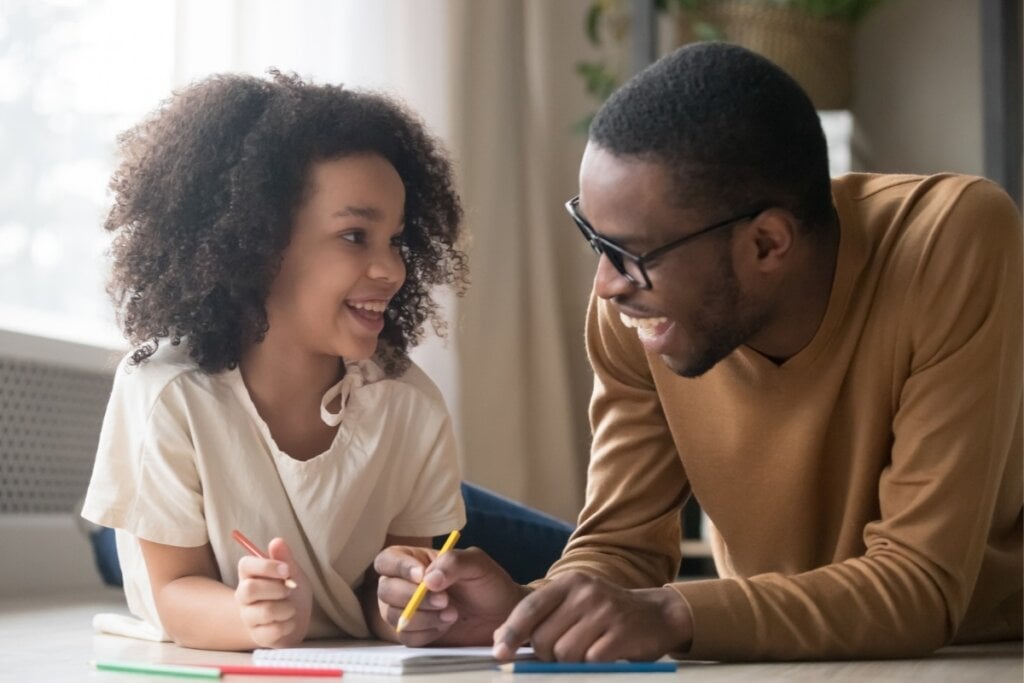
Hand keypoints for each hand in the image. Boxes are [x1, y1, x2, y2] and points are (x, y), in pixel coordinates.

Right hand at [235, 537, 311, 647]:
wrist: (298, 618)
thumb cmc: (292, 590)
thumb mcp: (292, 572)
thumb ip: (285, 558)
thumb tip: (277, 541)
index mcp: (250, 575)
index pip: (245, 565)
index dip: (266, 566)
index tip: (287, 570)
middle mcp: (243, 596)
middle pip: (249, 589)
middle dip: (277, 589)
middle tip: (289, 589)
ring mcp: (248, 617)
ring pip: (265, 611)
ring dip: (287, 608)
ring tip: (290, 607)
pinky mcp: (258, 636)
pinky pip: (273, 630)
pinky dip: (289, 625)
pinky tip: (289, 622)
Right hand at [374, 545, 529, 646]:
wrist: (501, 615)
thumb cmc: (488, 583)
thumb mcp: (477, 563)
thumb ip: (453, 562)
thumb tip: (427, 580)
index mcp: (415, 560)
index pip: (388, 560)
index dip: (399, 568)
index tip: (422, 576)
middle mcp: (405, 585)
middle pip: (385, 590)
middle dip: (412, 597)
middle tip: (444, 600)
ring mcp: (408, 610)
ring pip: (392, 615)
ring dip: (422, 616)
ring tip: (452, 614)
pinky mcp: (415, 633)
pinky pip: (406, 636)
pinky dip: (426, 632)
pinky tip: (445, 626)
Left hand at [493, 572, 692, 661]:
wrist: (656, 615)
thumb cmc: (605, 614)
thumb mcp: (575, 603)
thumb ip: (543, 618)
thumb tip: (502, 642)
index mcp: (568, 583)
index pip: (529, 608)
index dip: (510, 632)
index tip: (500, 653)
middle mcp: (585, 592)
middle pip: (544, 638)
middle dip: (546, 655)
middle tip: (562, 653)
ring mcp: (604, 611)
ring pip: (564, 653)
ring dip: (569, 663)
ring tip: (585, 652)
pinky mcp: (621, 632)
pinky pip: (590, 661)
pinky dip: (591, 665)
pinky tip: (601, 656)